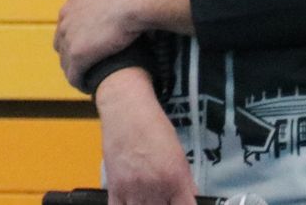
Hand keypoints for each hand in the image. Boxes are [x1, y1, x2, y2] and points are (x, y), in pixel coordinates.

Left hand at [54, 0, 145, 83]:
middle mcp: (66, 15)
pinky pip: (73, 73)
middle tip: (85, 62)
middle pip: (62, 40)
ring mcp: (70, 35)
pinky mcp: (77, 53)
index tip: (88, 42)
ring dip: (74, 69)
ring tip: (85, 78)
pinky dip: (79, 81)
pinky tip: (87, 87)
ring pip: (65, 59)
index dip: (77, 33)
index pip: (68, 19)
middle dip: (71, 51)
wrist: (131, 3)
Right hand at [96, 71, 194, 204]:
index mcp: (175, 179)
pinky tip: (133, 202)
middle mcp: (155, 188)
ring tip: (150, 199)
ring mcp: (132, 190)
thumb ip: (186, 182)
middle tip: (164, 198)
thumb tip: (191, 200)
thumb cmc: (154, 126)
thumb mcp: (179, 153)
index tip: (182, 204)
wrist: (126, 110)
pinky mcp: (114, 187)